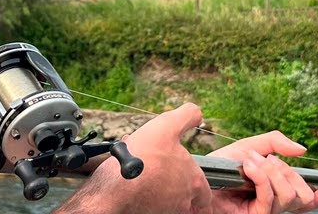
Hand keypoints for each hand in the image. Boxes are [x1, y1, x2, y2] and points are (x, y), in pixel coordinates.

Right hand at [56, 102, 210, 213]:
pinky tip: (127, 175)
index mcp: (194, 181)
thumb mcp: (167, 126)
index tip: (180, 169)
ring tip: (137, 165)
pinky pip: (145, 202)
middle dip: (169, 178)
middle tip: (154, 163)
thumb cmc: (142, 158)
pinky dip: (137, 189)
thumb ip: (186, 116)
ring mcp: (164, 210)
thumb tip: (198, 114)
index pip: (204, 190)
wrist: (113, 189)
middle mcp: (182, 200)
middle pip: (182, 192)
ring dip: (152, 180)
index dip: (194, 179)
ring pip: (163, 196)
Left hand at [207, 132, 317, 213]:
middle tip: (266, 161)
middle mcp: (272, 204)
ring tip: (250, 163)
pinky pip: (270, 195)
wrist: (198, 176)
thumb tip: (302, 150)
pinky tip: (249, 167)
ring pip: (289, 196)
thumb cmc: (220, 166)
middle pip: (300, 195)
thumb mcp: (250, 146)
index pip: (303, 201)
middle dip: (287, 173)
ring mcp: (263, 211)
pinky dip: (262, 177)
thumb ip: (276, 143)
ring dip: (271, 172)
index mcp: (274, 190)